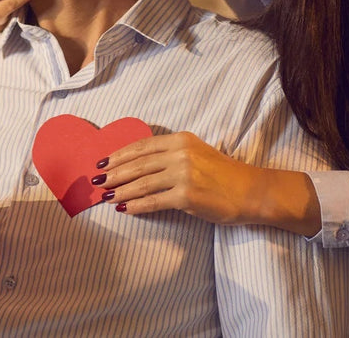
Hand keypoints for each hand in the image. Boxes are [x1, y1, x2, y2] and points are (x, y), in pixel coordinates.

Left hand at [94, 132, 322, 235]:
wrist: (251, 191)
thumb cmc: (224, 175)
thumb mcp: (197, 153)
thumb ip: (171, 155)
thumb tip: (138, 165)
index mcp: (181, 140)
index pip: (142, 146)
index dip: (120, 155)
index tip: (103, 162)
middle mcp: (181, 154)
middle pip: (138, 164)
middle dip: (114, 173)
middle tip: (98, 182)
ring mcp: (183, 175)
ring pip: (142, 183)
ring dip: (120, 191)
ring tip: (107, 197)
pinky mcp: (186, 196)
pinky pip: (153, 201)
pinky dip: (136, 206)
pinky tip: (125, 209)